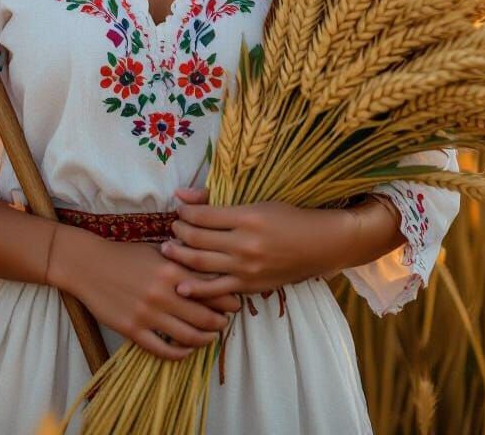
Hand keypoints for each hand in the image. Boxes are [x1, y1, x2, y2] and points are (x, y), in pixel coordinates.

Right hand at [49, 225, 240, 361]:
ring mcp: (147, 314)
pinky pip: (162, 350)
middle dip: (221, 321)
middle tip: (226, 322)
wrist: (89, 265)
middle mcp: (163, 293)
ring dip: (205, 339)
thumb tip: (210, 267)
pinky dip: (179, 354)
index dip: (227, 298)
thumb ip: (182, 260)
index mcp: (171, 270)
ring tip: (211, 336)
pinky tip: (185, 350)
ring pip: (188, 336)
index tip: (235, 302)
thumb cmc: (126, 255)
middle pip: (205, 316)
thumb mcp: (157, 250)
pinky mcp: (132, 330)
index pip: (210, 289)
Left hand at [162, 187, 355, 299]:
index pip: (202, 215)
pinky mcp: (249, 286)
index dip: (184, 213)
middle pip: (197, 239)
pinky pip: (216, 290)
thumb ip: (216, 201)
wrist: (317, 246)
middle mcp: (244, 243)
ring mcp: (246, 267)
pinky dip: (196, 289)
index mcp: (246, 217)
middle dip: (178, 232)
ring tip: (168, 249)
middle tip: (172, 229)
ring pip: (200, 264)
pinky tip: (180, 286)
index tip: (180, 210)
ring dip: (179, 256)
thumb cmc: (286, 218)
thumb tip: (182, 195)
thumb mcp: (255, 202)